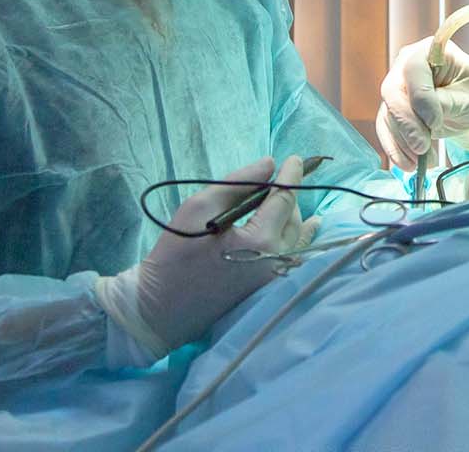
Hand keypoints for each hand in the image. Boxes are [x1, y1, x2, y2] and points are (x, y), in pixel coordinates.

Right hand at [101, 156, 317, 358]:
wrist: (161, 309)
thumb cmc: (175, 254)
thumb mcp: (200, 207)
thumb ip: (239, 183)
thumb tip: (270, 164)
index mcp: (261, 241)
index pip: (285, 198)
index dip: (292, 175)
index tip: (297, 158)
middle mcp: (276, 262)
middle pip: (294, 219)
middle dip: (288, 196)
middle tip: (275, 181)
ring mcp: (274, 280)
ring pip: (297, 240)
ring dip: (295, 217)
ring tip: (294, 200)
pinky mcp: (267, 290)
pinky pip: (293, 258)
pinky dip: (299, 239)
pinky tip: (307, 228)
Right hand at [375, 38, 468, 171]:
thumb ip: (448, 103)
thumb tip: (424, 119)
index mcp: (429, 51)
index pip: (413, 70)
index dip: (421, 98)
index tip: (435, 123)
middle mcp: (405, 65)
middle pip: (393, 92)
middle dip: (407, 124)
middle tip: (422, 148)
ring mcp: (396, 87)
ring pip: (388, 114)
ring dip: (403, 142)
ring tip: (424, 162)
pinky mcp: (392, 110)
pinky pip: (386, 129)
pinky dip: (396, 149)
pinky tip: (409, 164)